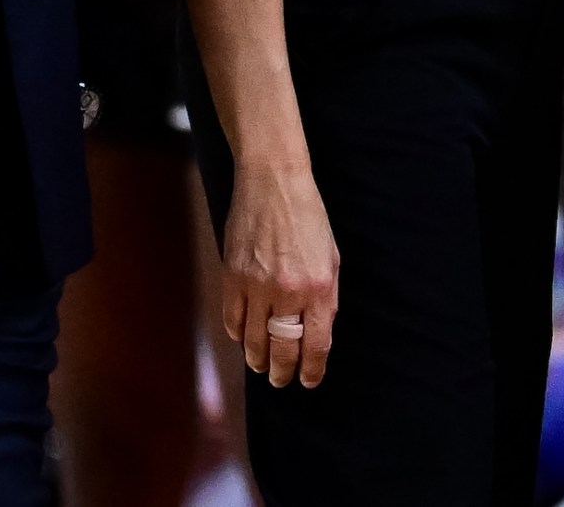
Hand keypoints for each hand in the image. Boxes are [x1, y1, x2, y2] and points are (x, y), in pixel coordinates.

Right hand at [219, 162, 340, 388]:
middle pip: (283, 348)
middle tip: (282, 380)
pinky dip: (238, 334)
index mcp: (319, 287)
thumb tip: (317, 332)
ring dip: (258, 358)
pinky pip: (232, 319)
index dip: (312, 369)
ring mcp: (256, 285)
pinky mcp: (232, 276)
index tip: (308, 381)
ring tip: (262, 365)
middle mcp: (288, 291)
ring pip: (253, 339)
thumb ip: (326, 297)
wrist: (273, 182)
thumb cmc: (308, 217)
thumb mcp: (331, 257)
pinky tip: (244, 338)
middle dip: (283, 371)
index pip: (316, 344)